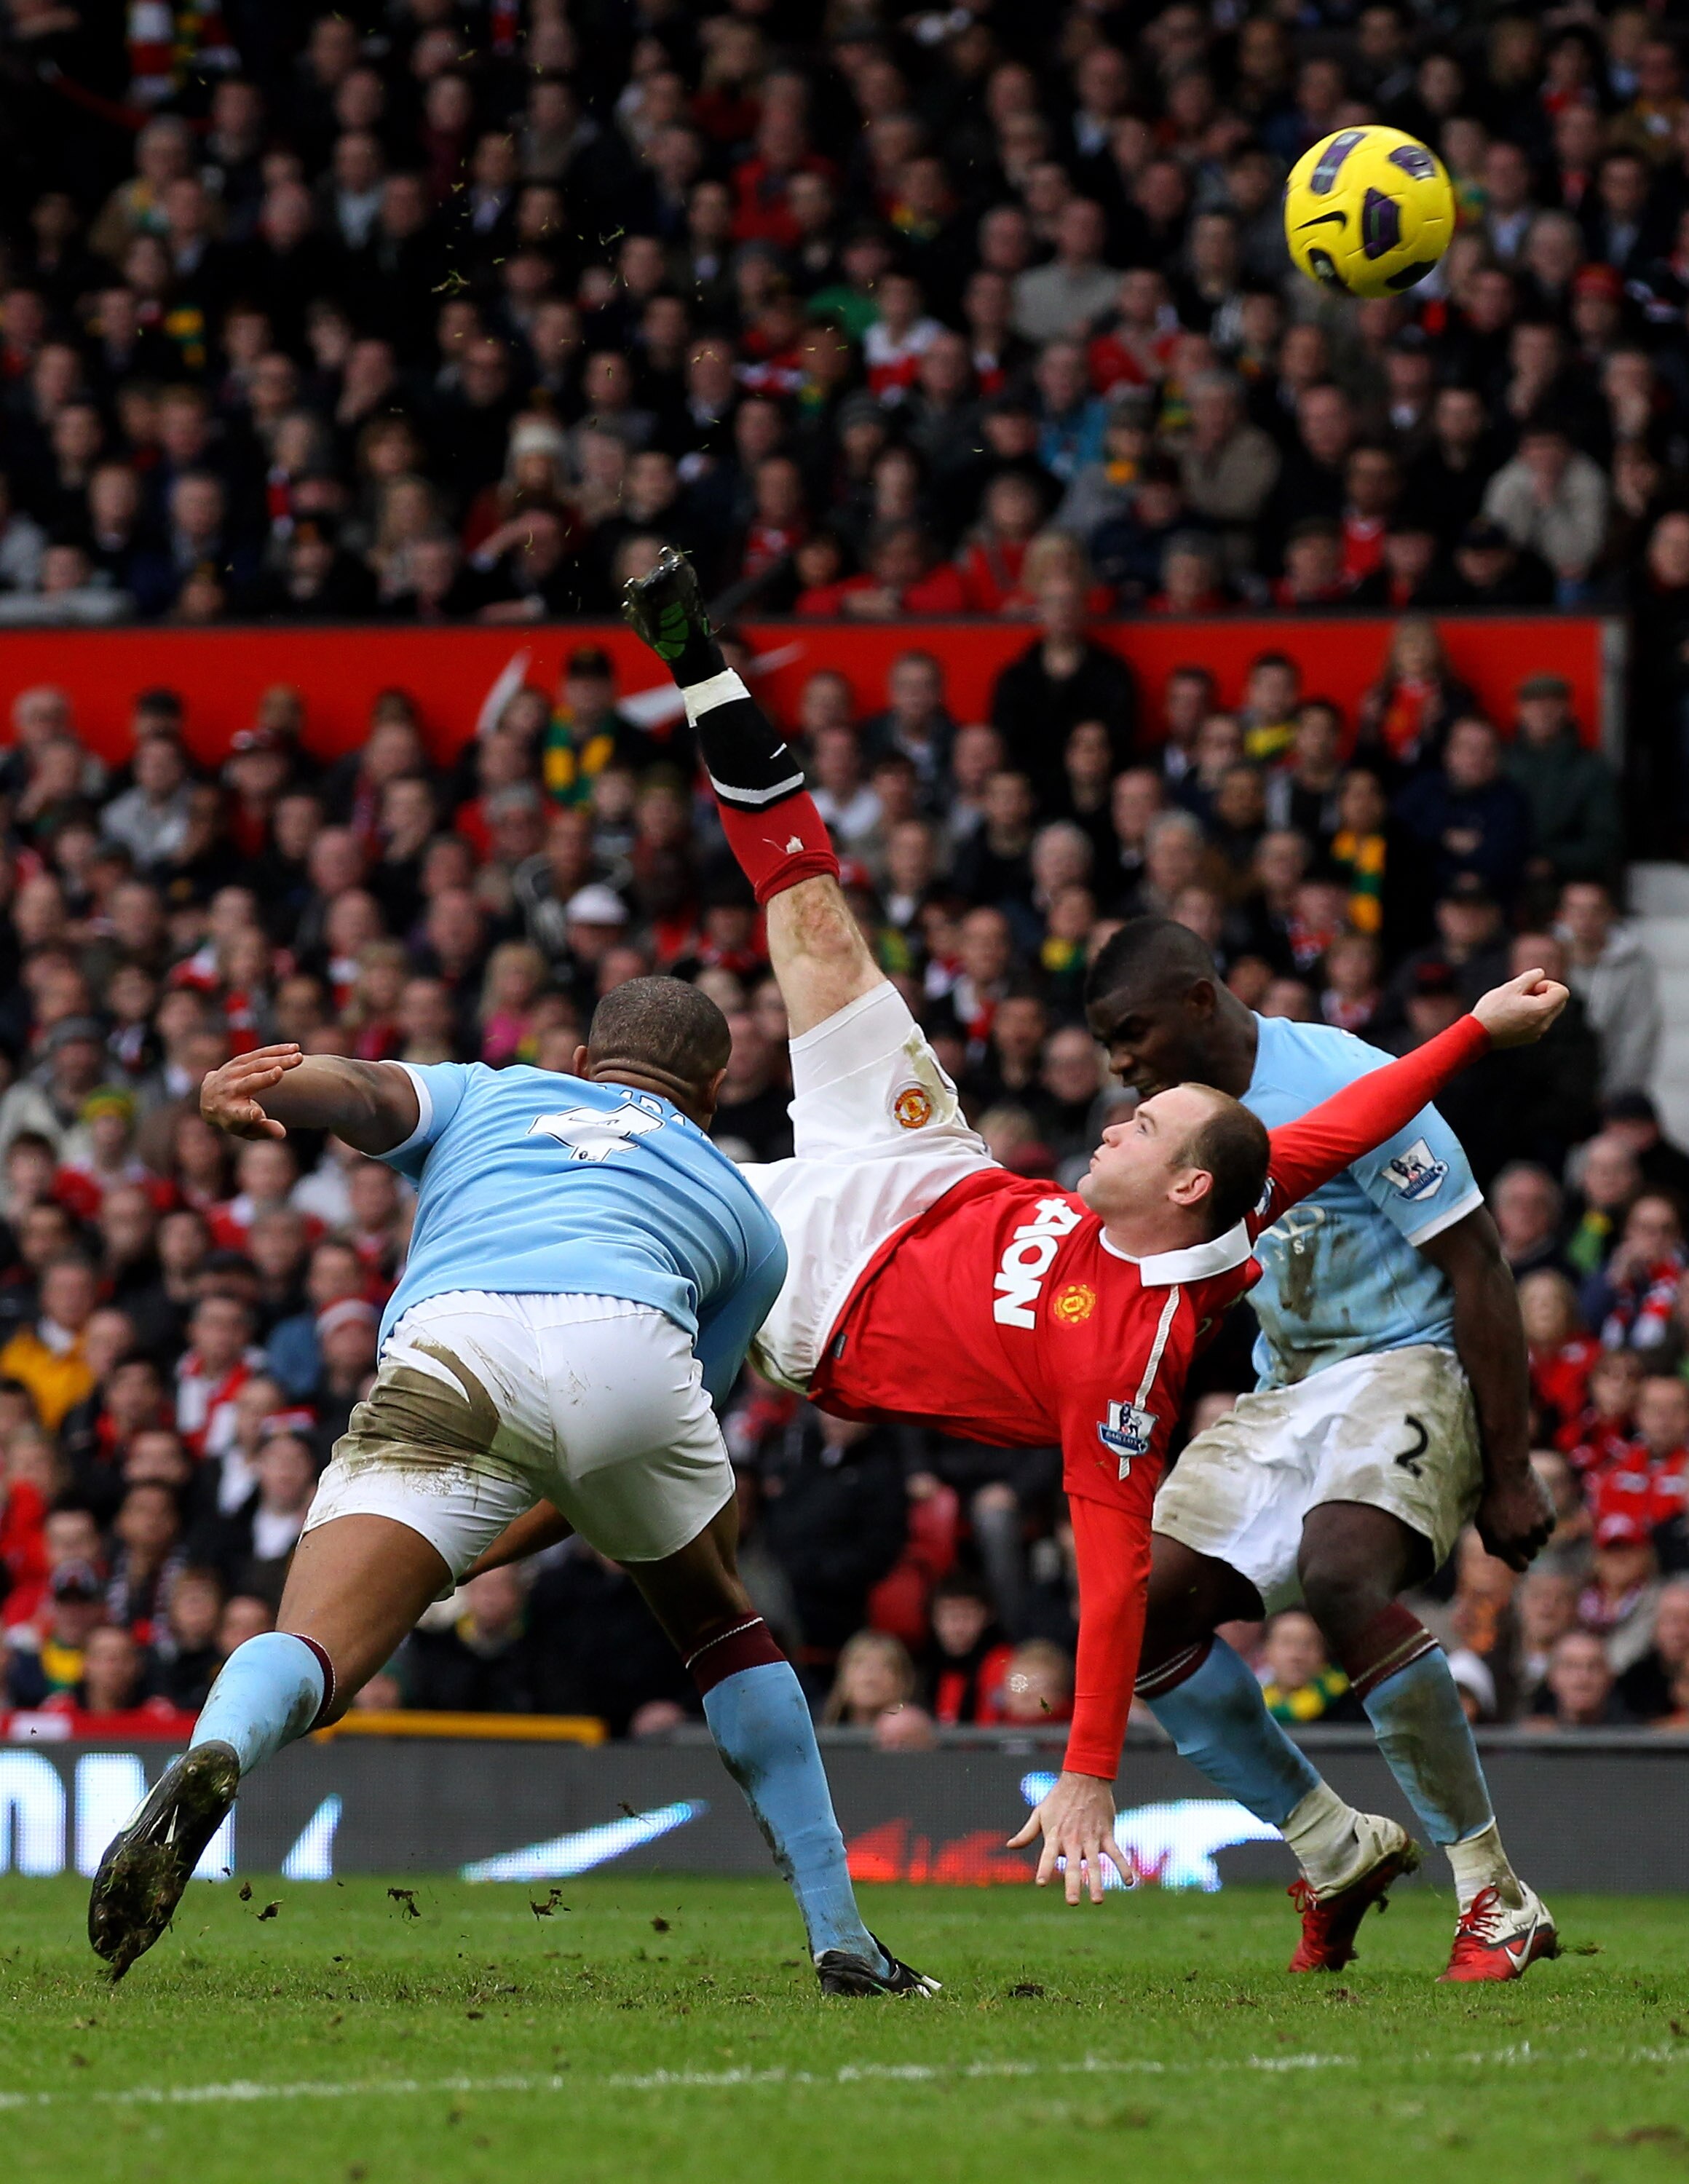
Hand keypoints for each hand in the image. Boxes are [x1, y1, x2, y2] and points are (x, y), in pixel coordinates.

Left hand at [200, 1042, 301, 1138]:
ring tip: (299, 1057)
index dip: (248, 1115)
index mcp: (230, 1113)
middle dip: (264, 1078)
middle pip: (249, 1083)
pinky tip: (294, 1048)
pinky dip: (277, 1050)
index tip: (257, 1113)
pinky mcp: (238, 1061)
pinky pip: (258, 1054)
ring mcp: (232, 1074)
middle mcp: (229, 1092)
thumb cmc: (234, 1119)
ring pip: (256, 1064)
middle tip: (281, 1071)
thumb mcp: (247, 1129)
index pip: (239, 1115)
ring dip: (278, 1059)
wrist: (209, 1098)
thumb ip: (264, 1130)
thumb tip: (282, 1133)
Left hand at [1006, 1770, 1127, 1904]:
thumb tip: (1010, 1846)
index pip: (1048, 1855)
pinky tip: (1130, 1882)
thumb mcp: (1039, 1813)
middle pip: (1073, 1866)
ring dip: (1097, 1883)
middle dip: (1073, 1884)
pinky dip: (1124, 1866)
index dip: (1044, 1868)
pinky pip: (1116, 1853)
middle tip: (1072, 1902)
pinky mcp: (1107, 1834)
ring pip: (1095, 1864)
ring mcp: (1091, 1838)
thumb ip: (1027, 1833)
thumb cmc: (1059, 1797)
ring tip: (1097, 1901)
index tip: (1040, 1883)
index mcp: (1055, 1836)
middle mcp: (1073, 1840)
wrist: (1084, 1777)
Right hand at [1471, 968, 1568, 1047]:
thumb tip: (1541, 974)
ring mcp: (1538, 1032)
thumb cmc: (1492, 1009)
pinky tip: (1513, 1015)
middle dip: (1545, 994)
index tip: (1531, 987)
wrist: (1478, 1034)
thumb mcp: (1511, 987)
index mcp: (1542, 1009)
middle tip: (1524, 994)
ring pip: (1549, 1012)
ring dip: (1539, 1004)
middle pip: (1559, 1002)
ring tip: (1516, 1004)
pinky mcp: (1530, 1038)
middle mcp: (1544, 1023)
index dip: (1548, 984)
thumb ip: (1530, 977)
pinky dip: (1533, 1015)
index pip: (1562, 992)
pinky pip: (1540, 1022)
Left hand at [1474, 1465, 1554, 1570]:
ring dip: (1534, 1532)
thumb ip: (1492, 1544)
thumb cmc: (1493, 1500)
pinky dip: (1543, 1520)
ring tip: (1523, 1515)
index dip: (1519, 1561)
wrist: (1509, 1474)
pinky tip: (1532, 1507)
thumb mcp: (1483, 1523)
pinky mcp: (1550, 1516)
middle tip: (1518, 1529)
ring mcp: (1537, 1527)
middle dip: (1526, 1545)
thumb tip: (1505, 1558)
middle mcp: (1522, 1538)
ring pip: (1542, 1540)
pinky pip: (1550, 1527)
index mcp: (1504, 1543)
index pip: (1521, 1566)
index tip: (1517, 1554)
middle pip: (1532, 1554)